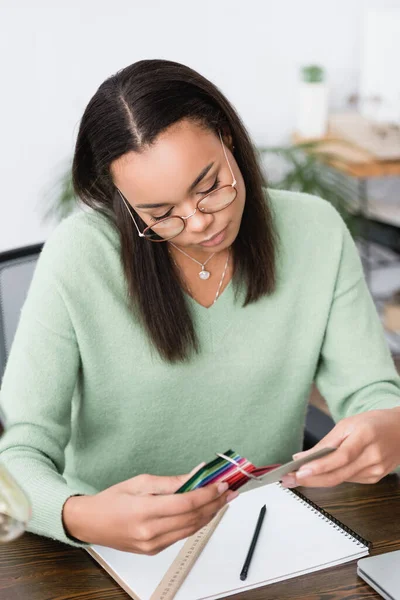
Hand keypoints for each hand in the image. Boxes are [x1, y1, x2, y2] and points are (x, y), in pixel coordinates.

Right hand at [63, 464, 237, 553]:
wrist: (90, 523)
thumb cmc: (112, 499)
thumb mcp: (141, 481)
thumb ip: (171, 481)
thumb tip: (196, 474)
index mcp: (145, 511)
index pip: (187, 503)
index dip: (208, 493)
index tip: (222, 483)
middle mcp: (151, 532)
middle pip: (193, 518)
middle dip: (215, 503)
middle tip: (230, 490)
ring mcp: (153, 544)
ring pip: (191, 529)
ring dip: (210, 514)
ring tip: (223, 500)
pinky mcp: (154, 550)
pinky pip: (181, 535)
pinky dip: (196, 522)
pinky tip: (204, 511)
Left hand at [281, 407, 399, 487]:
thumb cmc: (373, 423)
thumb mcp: (347, 424)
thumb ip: (326, 442)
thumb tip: (302, 457)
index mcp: (365, 437)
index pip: (341, 456)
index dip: (320, 466)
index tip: (300, 471)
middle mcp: (373, 457)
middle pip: (338, 475)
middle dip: (311, 479)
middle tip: (289, 480)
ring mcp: (376, 470)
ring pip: (340, 480)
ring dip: (317, 480)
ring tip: (295, 478)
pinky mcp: (375, 478)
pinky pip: (348, 479)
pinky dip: (332, 476)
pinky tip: (320, 474)